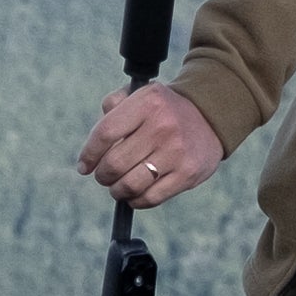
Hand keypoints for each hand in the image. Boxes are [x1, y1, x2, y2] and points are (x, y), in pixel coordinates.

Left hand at [80, 80, 224, 211]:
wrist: (211, 117)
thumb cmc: (165, 110)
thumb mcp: (142, 94)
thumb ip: (115, 104)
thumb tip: (95, 140)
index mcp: (148, 103)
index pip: (105, 133)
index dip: (89, 153)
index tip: (84, 166)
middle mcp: (162, 126)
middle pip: (115, 163)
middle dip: (103, 175)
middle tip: (105, 176)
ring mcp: (176, 152)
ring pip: (130, 184)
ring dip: (117, 190)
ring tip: (118, 187)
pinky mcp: (187, 174)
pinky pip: (151, 198)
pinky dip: (136, 200)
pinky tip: (135, 195)